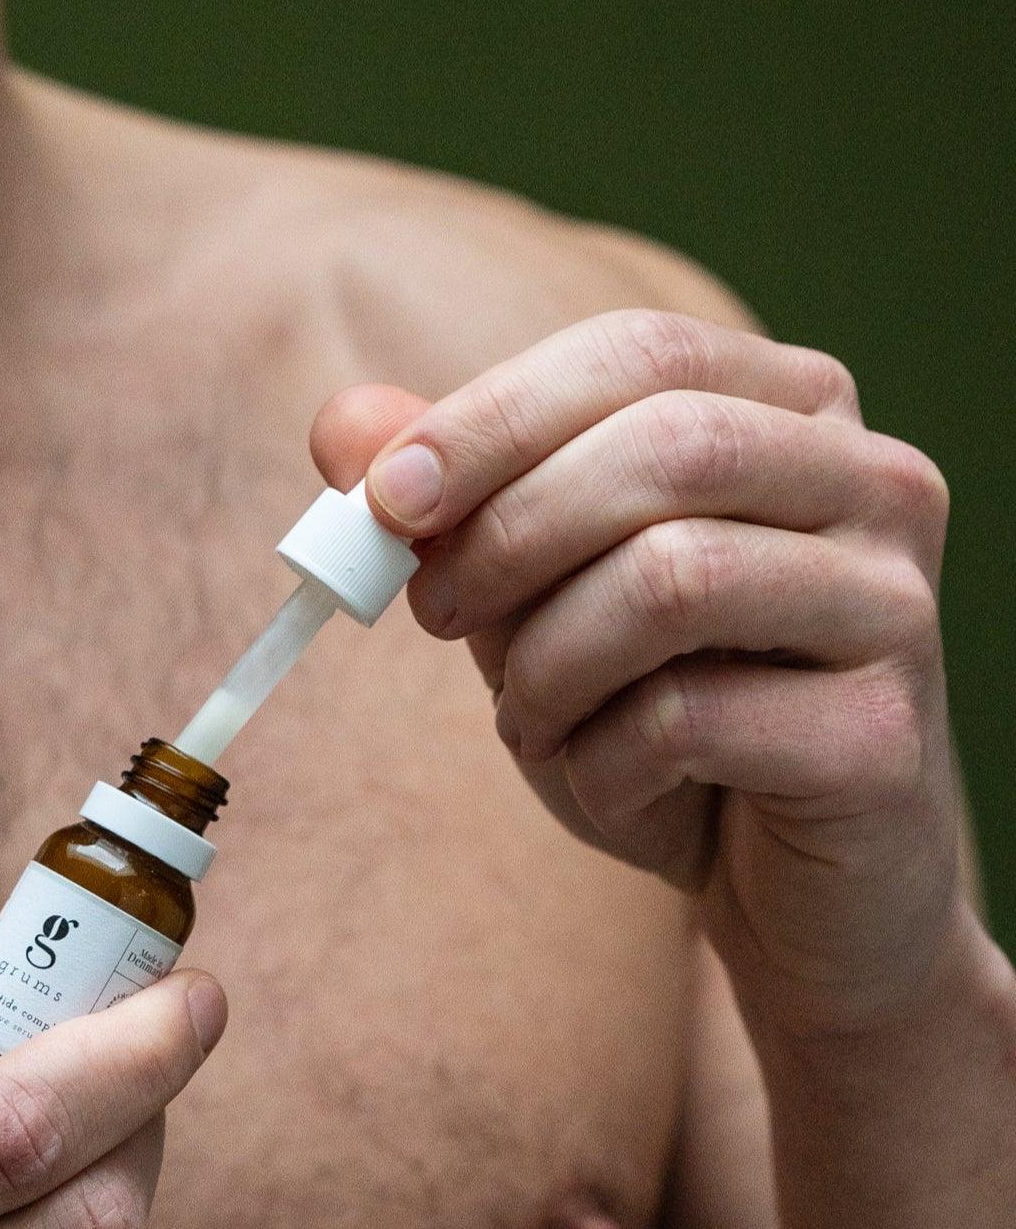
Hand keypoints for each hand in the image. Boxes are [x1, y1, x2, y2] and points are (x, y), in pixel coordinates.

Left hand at [311, 306, 963, 1042]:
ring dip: (545, 660)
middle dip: (508, 532)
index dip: (498, 414)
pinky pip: (696, 716)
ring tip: (521, 715)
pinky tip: (607, 779)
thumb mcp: (528, 579)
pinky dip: (603, 757)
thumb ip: (442, 490)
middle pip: (665, 448)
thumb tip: (342, 428)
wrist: (788, 888)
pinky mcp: (889, 737)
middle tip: (427, 610)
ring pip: (674, 578)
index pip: (637, 352)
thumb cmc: (652, 697)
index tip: (386, 495)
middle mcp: (873, 481)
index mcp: (791, 403)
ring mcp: (898, 605)